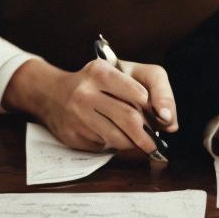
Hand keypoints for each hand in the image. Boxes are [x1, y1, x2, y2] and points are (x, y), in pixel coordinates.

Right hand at [3, 58, 178, 152]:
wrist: (50, 92)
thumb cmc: (95, 83)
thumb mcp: (120, 73)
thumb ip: (150, 89)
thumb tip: (169, 120)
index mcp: (100, 72)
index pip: (139, 93)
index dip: (156, 107)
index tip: (162, 117)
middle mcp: (86, 92)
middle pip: (129, 119)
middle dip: (148, 135)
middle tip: (155, 143)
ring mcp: (76, 114)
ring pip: (117, 137)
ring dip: (132, 143)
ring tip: (136, 139)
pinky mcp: (72, 134)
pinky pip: (102, 146)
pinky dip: (112, 145)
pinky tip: (109, 135)